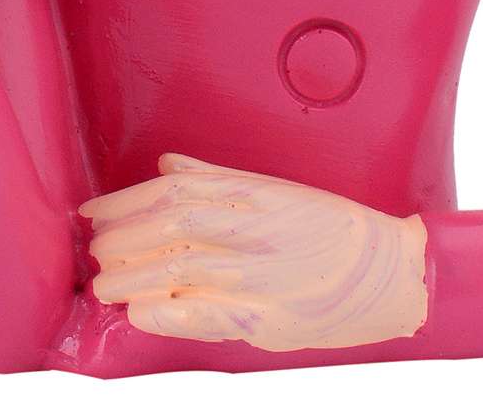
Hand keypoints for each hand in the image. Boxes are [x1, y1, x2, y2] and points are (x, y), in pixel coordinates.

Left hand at [81, 152, 427, 352]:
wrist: (389, 271)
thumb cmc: (331, 228)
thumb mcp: (274, 190)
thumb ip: (216, 179)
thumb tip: (168, 165)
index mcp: (246, 195)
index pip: (167, 193)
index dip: (124, 203)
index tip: (93, 213)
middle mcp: (246, 229)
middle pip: (165, 229)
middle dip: (121, 240)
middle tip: (96, 251)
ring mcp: (255, 274)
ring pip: (177, 269)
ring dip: (132, 277)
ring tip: (104, 284)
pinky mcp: (267, 318)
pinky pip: (208, 314)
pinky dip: (170, 313)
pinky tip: (141, 315)